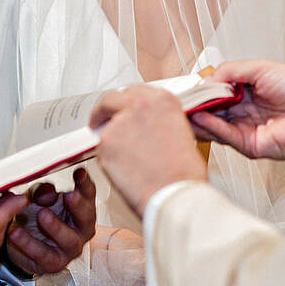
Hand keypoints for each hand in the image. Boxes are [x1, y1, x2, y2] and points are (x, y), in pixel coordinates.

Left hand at [4, 168, 97, 276]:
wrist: (20, 242)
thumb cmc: (35, 216)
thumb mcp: (36, 198)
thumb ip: (40, 192)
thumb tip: (45, 191)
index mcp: (80, 208)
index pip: (88, 194)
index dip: (85, 183)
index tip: (79, 173)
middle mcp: (80, 228)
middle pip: (87, 217)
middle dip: (79, 206)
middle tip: (69, 195)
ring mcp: (70, 247)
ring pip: (69, 239)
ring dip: (56, 226)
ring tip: (42, 214)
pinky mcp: (54, 262)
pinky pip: (44, 254)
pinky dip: (28, 243)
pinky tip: (15, 232)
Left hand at [90, 86, 206, 214]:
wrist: (174, 193)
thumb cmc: (183, 172)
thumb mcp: (181, 132)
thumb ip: (159, 121)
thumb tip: (147, 125)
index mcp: (162, 100)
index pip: (135, 91)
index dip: (126, 102)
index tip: (122, 110)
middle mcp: (140, 105)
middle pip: (112, 99)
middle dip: (105, 110)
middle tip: (101, 120)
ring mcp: (120, 123)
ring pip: (105, 125)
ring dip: (110, 137)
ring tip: (123, 158)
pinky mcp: (106, 143)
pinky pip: (102, 147)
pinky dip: (108, 157)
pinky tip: (124, 169)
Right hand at [187, 59, 284, 159]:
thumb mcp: (260, 68)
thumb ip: (230, 71)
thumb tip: (206, 80)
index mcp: (246, 93)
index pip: (215, 93)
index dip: (200, 91)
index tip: (185, 88)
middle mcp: (243, 112)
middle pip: (210, 111)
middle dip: (194, 105)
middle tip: (178, 100)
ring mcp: (245, 129)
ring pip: (212, 126)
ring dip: (197, 117)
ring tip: (184, 108)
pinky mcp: (249, 145)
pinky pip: (224, 136)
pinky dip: (210, 127)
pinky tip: (200, 116)